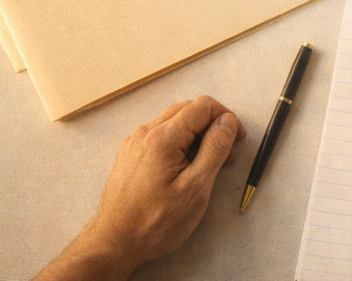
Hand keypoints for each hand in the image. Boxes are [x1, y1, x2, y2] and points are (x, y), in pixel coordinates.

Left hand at [35, 96, 246, 280]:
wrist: (114, 244)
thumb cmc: (156, 221)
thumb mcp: (196, 187)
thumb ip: (215, 148)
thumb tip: (227, 121)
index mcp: (163, 137)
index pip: (203, 106)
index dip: (227, 118)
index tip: (237, 140)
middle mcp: (146, 132)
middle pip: (188, 109)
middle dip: (213, 125)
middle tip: (226, 154)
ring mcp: (134, 142)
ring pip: (174, 121)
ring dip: (196, 135)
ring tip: (206, 165)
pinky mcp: (129, 154)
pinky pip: (160, 135)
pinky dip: (179, 143)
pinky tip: (184, 168)